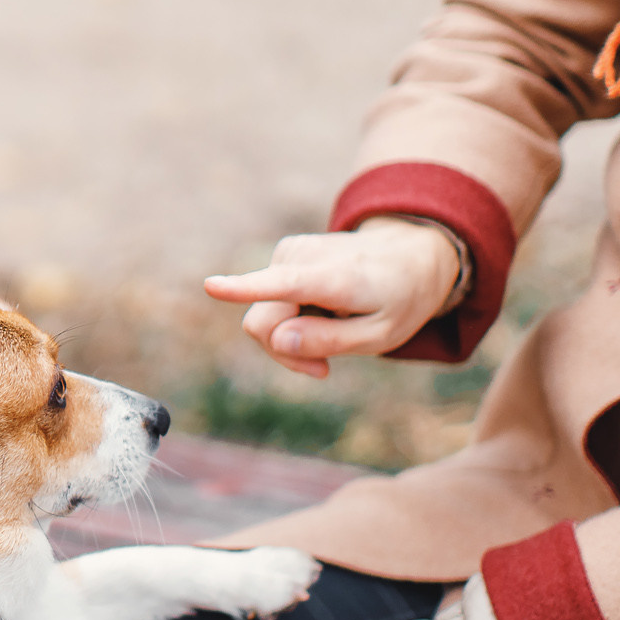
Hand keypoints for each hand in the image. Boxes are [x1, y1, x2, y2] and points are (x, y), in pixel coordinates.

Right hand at [203, 218, 461, 378]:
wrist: (408, 255)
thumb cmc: (398, 299)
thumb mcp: (381, 336)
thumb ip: (331, 341)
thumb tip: (277, 340)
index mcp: (335, 278)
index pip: (285, 285)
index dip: (245, 289)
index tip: (211, 286)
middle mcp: (303, 257)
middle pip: (262, 323)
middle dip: (284, 351)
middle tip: (323, 367)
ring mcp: (289, 251)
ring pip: (261, 316)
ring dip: (289, 337)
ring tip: (331, 334)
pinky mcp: (283, 254)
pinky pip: (267, 303)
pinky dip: (290, 319)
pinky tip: (322, 314)